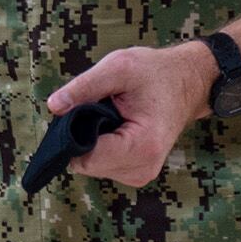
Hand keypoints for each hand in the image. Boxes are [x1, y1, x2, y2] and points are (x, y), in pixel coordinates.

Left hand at [45, 43, 215, 187]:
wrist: (186, 82)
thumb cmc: (155, 72)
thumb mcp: (118, 67)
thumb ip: (84, 87)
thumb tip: (54, 106)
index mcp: (142, 147)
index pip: (86, 158)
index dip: (72, 134)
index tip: (81, 108)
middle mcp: (142, 169)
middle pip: (86, 163)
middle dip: (81, 136)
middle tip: (98, 107)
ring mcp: (140, 174)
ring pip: (90, 165)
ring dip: (90, 140)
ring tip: (109, 114)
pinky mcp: (135, 173)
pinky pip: (100, 164)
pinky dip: (99, 145)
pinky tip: (113, 125)